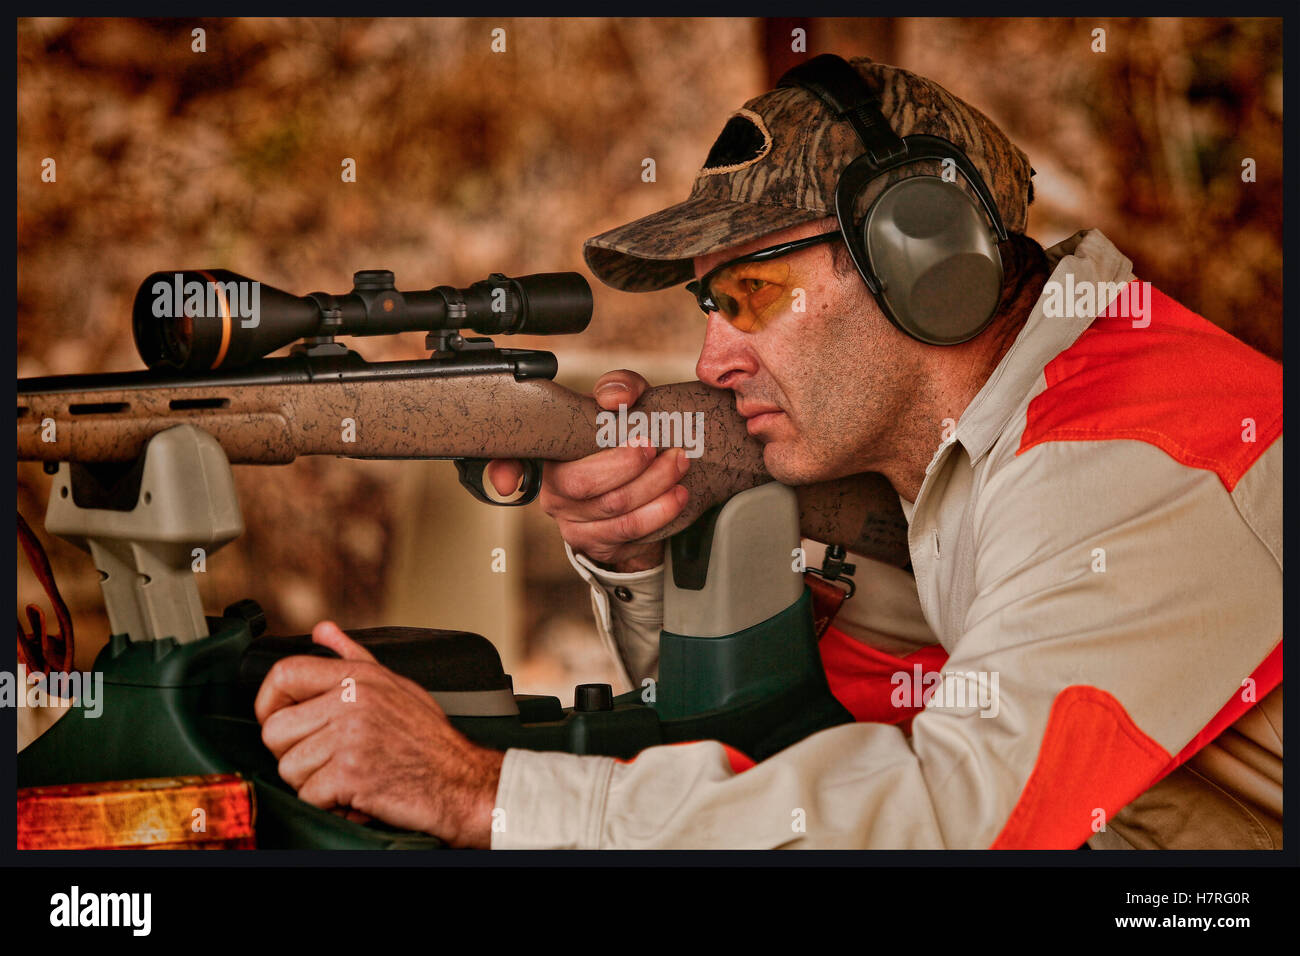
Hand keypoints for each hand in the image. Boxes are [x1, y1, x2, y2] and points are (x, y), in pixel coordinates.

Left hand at [254, 621, 503, 847]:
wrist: (461, 781)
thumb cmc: (429, 738)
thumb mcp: (396, 685)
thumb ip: (354, 657)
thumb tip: (324, 630)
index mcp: (358, 677)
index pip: (284, 674)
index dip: (268, 702)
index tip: (279, 720)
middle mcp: (352, 700)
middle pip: (276, 730)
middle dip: (294, 753)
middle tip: (325, 760)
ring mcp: (351, 736)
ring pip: (289, 767)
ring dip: (312, 783)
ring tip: (345, 777)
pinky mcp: (351, 773)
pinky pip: (308, 795)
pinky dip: (328, 805)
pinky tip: (353, 796)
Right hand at [486, 369, 687, 571]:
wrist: (649, 486)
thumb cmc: (624, 438)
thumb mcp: (621, 406)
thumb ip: (618, 389)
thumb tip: (616, 399)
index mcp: (548, 454)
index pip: (511, 461)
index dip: (502, 471)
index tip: (506, 483)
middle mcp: (553, 492)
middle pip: (582, 484)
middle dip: (624, 464)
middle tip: (654, 445)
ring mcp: (572, 522)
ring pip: (612, 509)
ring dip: (653, 486)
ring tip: (679, 463)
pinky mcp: (597, 544)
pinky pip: (628, 532)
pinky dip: (659, 512)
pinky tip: (677, 495)